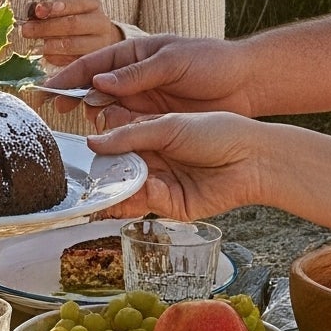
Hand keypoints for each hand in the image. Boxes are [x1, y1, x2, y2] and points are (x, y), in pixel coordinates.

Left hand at [18, 0, 122, 63]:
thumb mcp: (64, 8)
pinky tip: (45, 55)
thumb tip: (32, 10)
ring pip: (72, 45)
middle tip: (26, 30)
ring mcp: (99, 44)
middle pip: (72, 24)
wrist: (97, 39)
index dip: (56, 7)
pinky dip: (55, 58)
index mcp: (92, 4)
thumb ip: (48, 8)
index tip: (38, 11)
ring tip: (35, 45)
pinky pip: (71, 61)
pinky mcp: (93, 62)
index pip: (76, 2)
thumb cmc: (74, 19)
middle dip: (46, 27)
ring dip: (49, 44)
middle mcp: (100, 23)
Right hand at [65, 33, 268, 125]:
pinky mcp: (156, 123)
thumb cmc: (211, 62)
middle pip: (94, 90)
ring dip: (93, 121)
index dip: (68, 76)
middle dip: (73, 100)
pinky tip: (107, 146)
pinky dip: (115, 138)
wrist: (246, 85)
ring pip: (108, 113)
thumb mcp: (173, 61)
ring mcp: (144, 102)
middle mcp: (134, 79)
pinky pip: (128, 131)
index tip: (47, 90)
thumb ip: (137, 74)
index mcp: (135, 54)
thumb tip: (99, 84)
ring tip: (82, 132)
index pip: (94, 64)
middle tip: (53, 115)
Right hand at [88, 114, 330, 230]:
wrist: (253, 160)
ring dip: (111, 192)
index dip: (97, 139)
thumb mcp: (170, 126)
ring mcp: (161, 180)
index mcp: (151, 130)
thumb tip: (93, 143)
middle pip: (117, 165)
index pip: (114, 134)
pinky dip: (129, 204)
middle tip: (80, 177)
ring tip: (92, 196)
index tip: (77, 142)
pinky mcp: (171, 204)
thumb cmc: (216, 131)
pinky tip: (117, 203)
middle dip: (100, 172)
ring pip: (127, 187)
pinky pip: (144, 204)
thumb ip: (131, 135)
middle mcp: (153, 155)